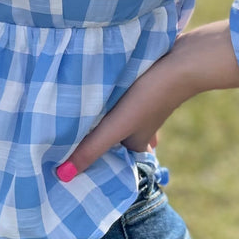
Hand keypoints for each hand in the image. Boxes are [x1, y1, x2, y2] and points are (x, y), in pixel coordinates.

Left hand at [58, 21, 238, 178]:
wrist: (181, 62)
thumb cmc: (148, 97)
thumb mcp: (116, 127)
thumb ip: (91, 149)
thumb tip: (62, 176)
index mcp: (135, 146)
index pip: (105, 158)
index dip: (84, 158)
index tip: (60, 157)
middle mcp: (139, 131)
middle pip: (106, 137)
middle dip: (88, 136)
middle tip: (57, 132)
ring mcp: (140, 110)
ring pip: (110, 118)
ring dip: (96, 115)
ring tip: (69, 110)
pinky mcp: (139, 89)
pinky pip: (116, 100)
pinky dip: (106, 99)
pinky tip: (94, 88)